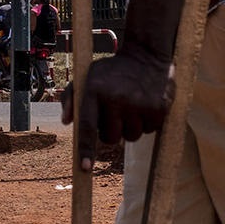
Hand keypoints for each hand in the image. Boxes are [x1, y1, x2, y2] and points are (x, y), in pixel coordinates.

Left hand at [60, 43, 172, 170]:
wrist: (146, 55)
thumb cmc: (112, 70)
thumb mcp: (87, 76)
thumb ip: (72, 98)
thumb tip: (66, 121)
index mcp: (94, 91)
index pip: (87, 126)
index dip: (86, 149)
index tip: (85, 168)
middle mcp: (116, 99)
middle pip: (110, 138)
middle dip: (110, 131)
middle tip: (114, 113)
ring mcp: (139, 104)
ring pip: (130, 137)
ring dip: (129, 128)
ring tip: (130, 106)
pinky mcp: (158, 109)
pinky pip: (149, 131)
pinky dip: (146, 123)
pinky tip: (144, 105)